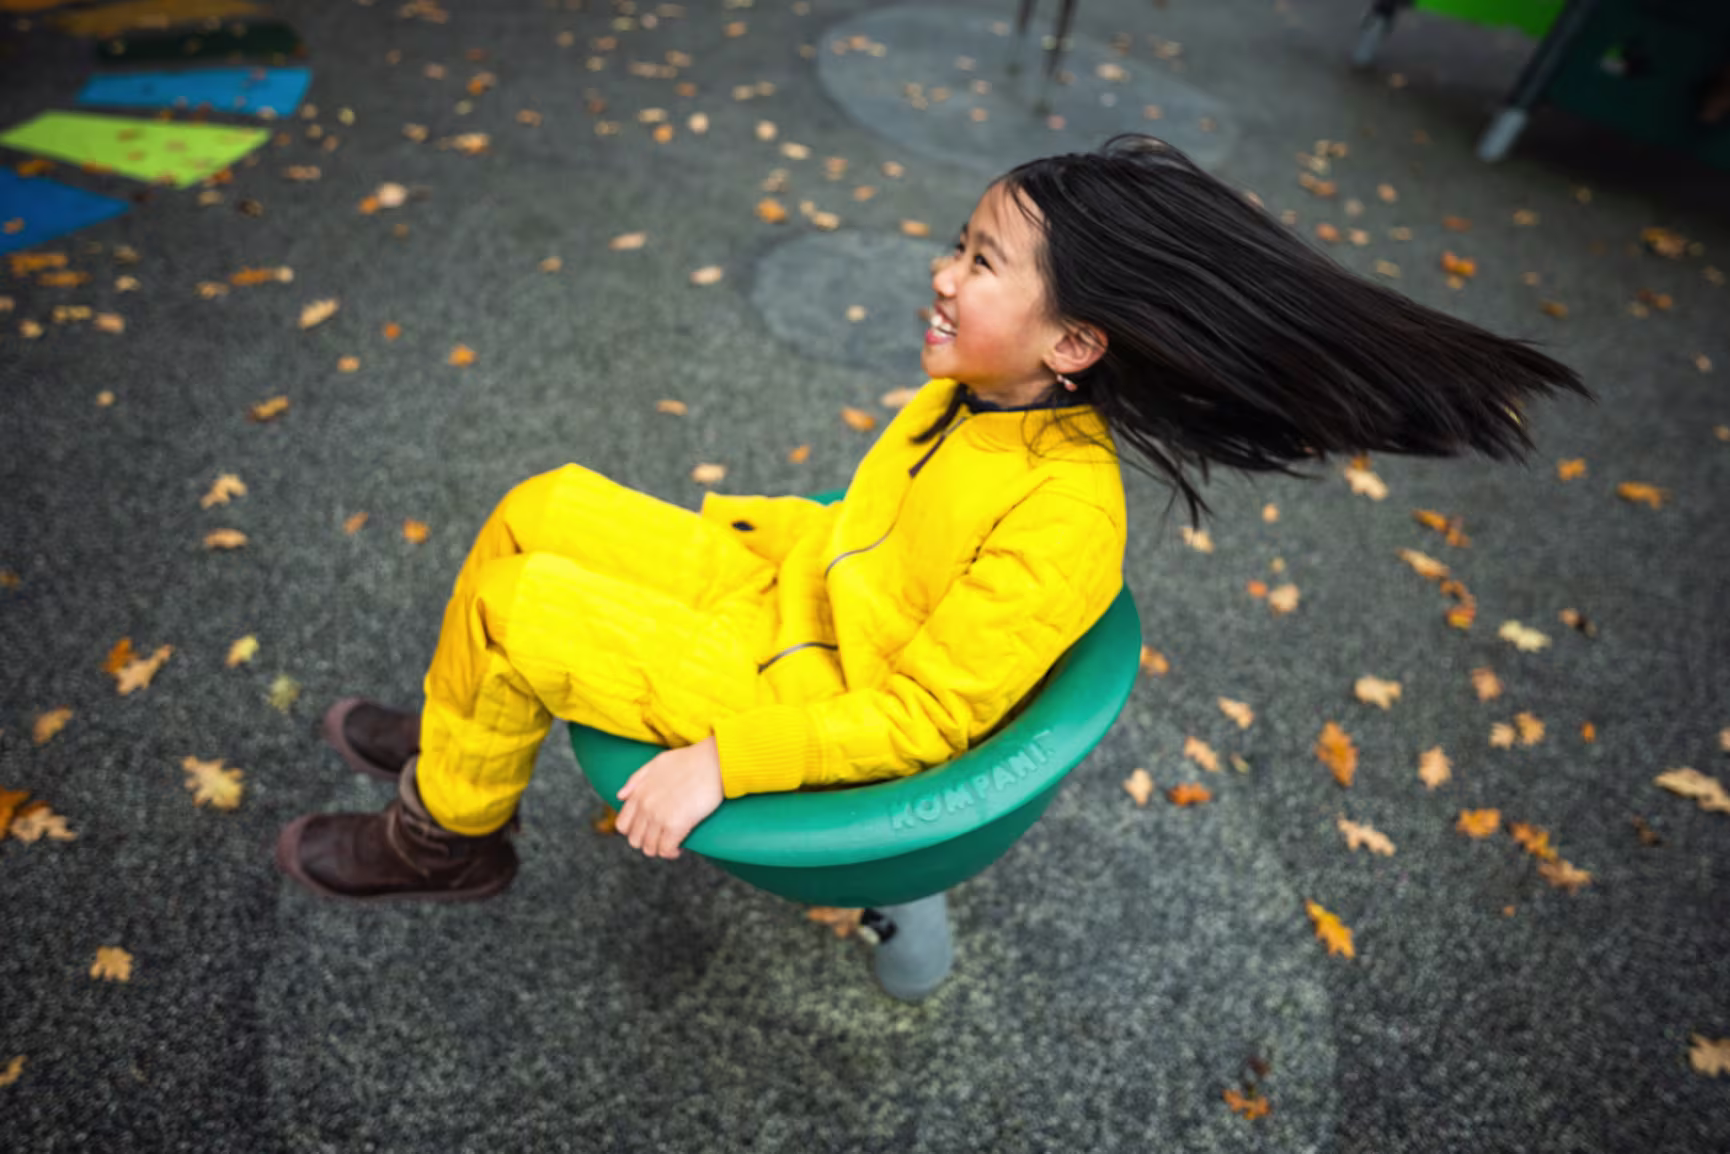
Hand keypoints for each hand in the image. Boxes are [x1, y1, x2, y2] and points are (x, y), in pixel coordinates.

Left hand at [614, 735, 723, 859]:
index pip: (623, 825)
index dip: (634, 832)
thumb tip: (620, 796)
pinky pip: (666, 850)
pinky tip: (679, 849)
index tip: (648, 831)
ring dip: (659, 850)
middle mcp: (645, 806)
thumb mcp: (657, 763)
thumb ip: (636, 779)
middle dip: (647, 842)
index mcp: (638, 793)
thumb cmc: (690, 760)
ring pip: (649, 848)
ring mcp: (659, 817)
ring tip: (671, 844)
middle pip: (635, 840)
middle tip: (661, 838)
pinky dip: (671, 853)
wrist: (714, 761)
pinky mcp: (676, 825)